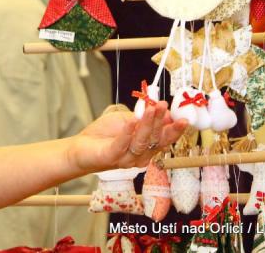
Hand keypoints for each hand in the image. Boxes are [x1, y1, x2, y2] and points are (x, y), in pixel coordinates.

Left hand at [67, 102, 185, 172]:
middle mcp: (140, 156)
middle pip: (155, 140)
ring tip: (151, 108)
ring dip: (147, 124)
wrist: (81, 148)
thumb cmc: (105, 134)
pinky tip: (131, 122)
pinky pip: (122, 145)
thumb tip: (163, 111)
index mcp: (147, 148)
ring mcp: (127, 159)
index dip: (174, 129)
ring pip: (141, 142)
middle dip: (161, 122)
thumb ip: (143, 118)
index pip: (165, 139)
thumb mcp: (127, 121)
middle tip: (164, 106)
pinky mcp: (112, 157)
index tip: (183, 117)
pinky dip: (127, 133)